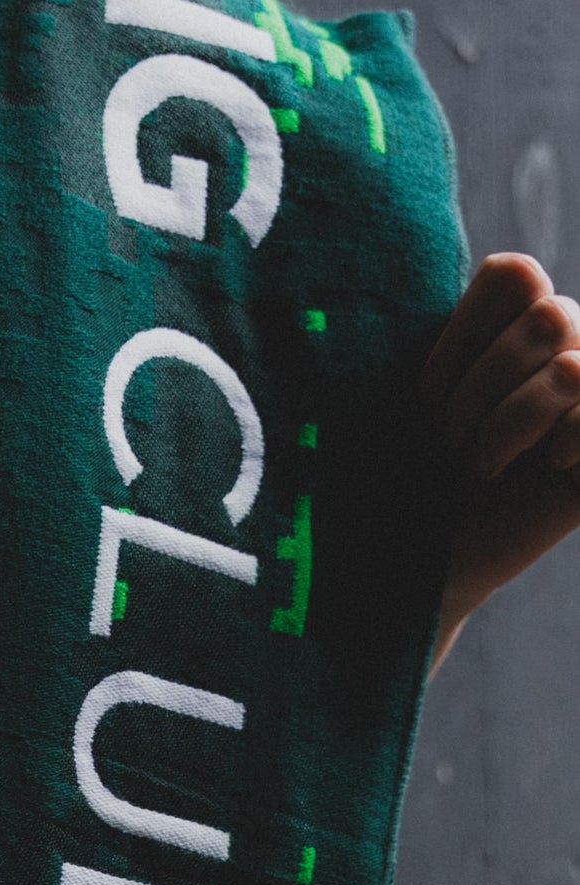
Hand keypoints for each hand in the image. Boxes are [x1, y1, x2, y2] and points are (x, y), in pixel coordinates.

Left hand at [426, 253, 579, 662]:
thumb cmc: (398, 477)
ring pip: (568, 369)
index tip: (424, 398)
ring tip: (481, 466)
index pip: (515, 274)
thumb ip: (424, 337)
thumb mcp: (399, 403)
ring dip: (506, 427)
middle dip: (479, 391)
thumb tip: (376, 271)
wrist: (418, 561)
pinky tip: (538, 474)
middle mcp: (565, 345)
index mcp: (513, 321)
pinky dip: (555, 449)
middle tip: (449, 443)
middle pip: (548, 318)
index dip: (462, 339)